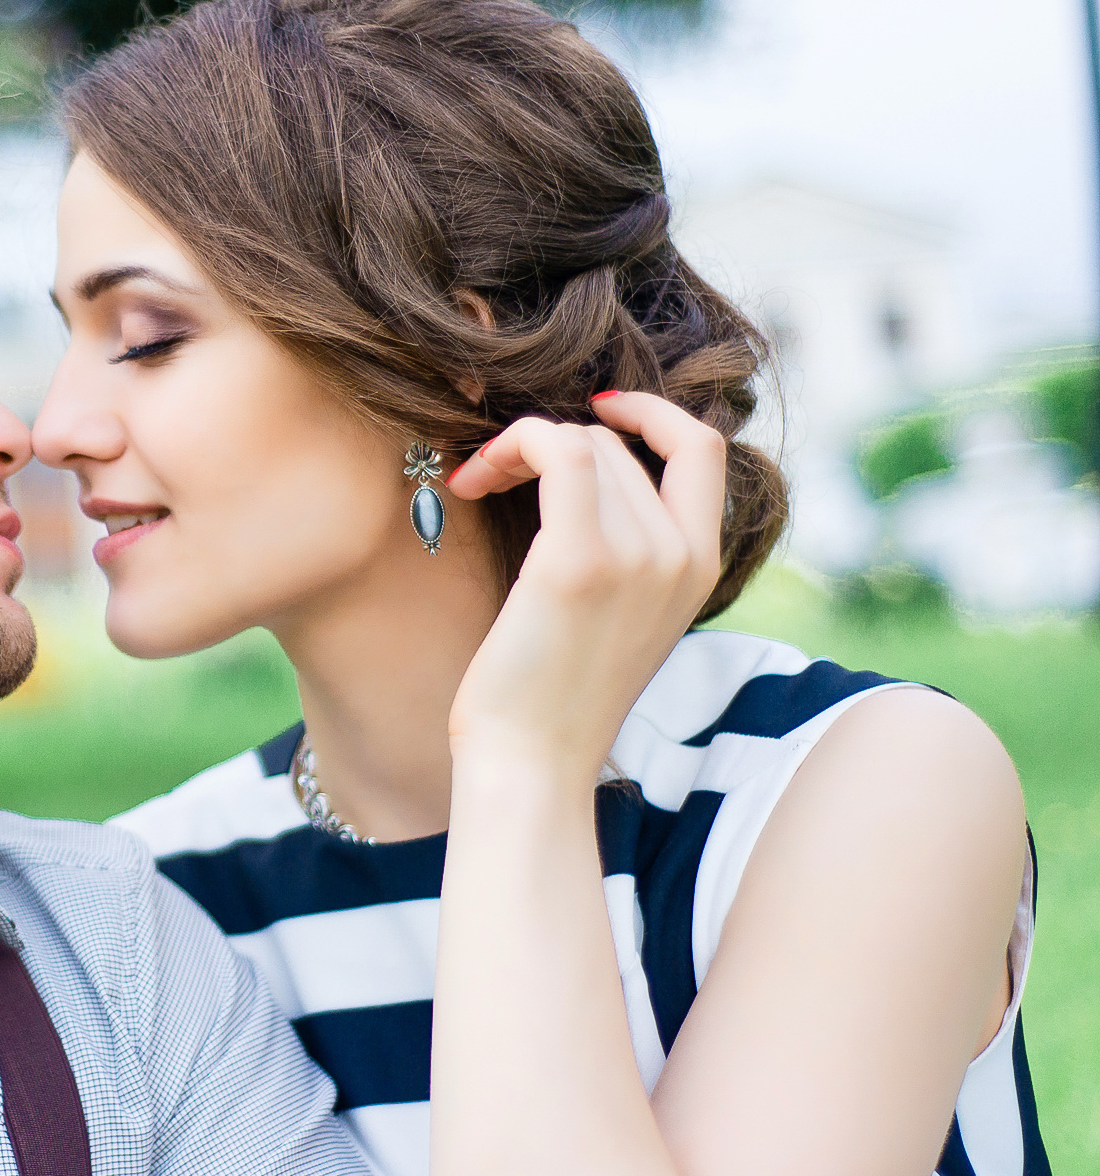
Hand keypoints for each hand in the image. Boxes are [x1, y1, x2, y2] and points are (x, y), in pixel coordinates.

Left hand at [442, 392, 726, 781]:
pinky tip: (473, 480)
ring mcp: (640, 557)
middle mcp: (683, 557)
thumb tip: (584, 478)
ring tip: (475, 484)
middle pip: (616, 445)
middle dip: (546, 444)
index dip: (647, 411)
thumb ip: (627, 551)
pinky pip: (558, 450)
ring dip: (516, 447)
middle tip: (489, 475)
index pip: (702, 448)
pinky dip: (512, 445)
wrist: (531, 764)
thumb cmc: (551, 698)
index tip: (590, 412)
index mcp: (702, 569)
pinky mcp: (581, 562)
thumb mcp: (617, 616)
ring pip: (582, 444)